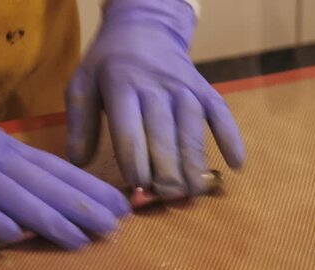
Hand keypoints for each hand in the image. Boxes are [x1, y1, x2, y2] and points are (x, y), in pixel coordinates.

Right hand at [0, 76, 130, 248]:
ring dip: (50, 219)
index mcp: (7, 147)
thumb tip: (42, 195)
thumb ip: (10, 169)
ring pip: (16, 196)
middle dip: (83, 206)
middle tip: (114, 226)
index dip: (91, 188)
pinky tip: (16, 237)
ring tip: (80, 238)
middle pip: (46, 184)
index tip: (119, 204)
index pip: (58, 169)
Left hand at [66, 0, 244, 199]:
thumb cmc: (107, 64)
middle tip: (168, 198)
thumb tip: (78, 163)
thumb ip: (79, 124)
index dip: (136, 164)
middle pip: (164, 135)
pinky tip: (236, 165)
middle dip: (167, 171)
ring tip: (194, 192)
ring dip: (195, 163)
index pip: (130, 132)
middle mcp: (155, 87)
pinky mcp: (204, 87)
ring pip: (192, 129)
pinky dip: (231, 138)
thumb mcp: (82, 85)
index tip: (138, 189)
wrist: (143, 27)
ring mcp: (183, 87)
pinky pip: (221, 113)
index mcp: (120, 86)